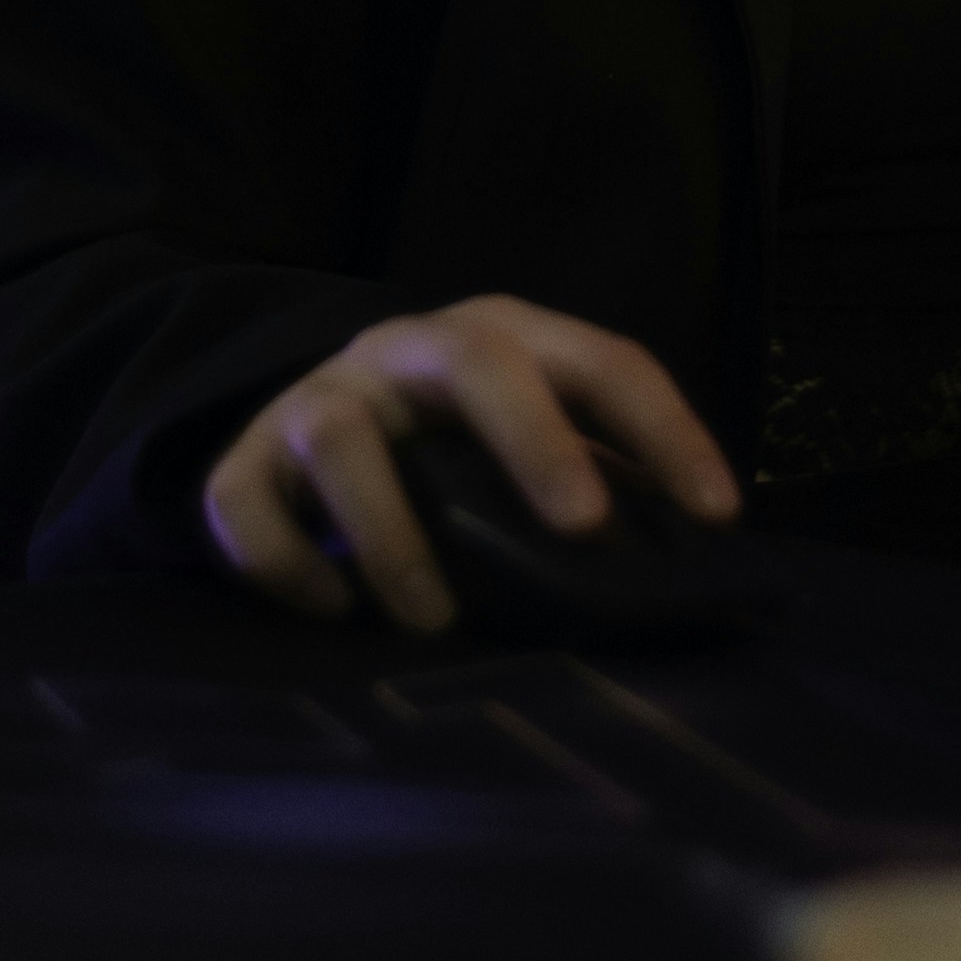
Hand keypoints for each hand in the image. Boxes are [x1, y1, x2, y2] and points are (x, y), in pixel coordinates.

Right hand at [203, 294, 739, 632]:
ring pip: (340, 438)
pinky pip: (241, 501)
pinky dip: (285, 564)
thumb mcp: (532, 445)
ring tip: (436, 622)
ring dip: (391, 534)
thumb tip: (700, 560)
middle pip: (473, 363)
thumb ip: (604, 485)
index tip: (719, 514)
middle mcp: (407, 351)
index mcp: (503, 339)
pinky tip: (334, 610)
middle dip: (534, 441)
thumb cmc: (454, 451)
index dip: (666, 430)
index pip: (603, 362)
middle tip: (582, 529)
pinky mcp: (245, 459)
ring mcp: (318, 399)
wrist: (307, 428)